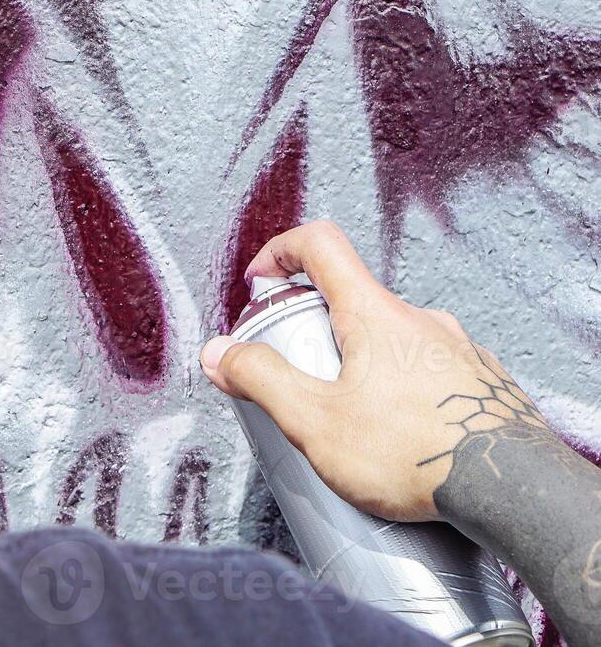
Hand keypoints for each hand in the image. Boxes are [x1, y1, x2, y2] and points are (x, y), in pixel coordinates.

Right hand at [200, 220, 557, 522]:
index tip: (262, 282)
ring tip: (353, 423)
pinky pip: (428, 371)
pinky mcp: (482, 384)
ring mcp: (458, 350)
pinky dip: (403, 391)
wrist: (515, 492)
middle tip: (302, 379)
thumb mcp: (315, 421)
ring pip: (393, 340)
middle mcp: (421, 321)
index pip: (321, 244)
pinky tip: (399, 439)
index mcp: (375, 315)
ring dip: (362, 366)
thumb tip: (221, 353)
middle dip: (317, 332)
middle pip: (353, 300)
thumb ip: (261, 380)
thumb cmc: (421, 455)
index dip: (280, 253)